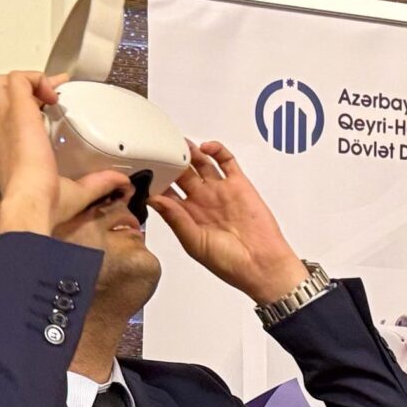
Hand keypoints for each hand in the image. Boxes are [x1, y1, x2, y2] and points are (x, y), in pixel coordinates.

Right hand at [0, 70, 130, 242]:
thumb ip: (98, 183)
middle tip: (52, 95)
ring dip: (29, 80)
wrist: (31, 203)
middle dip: (26, 87)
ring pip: (4, 83)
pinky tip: (53, 92)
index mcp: (12, 150)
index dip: (30, 108)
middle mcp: (5, 133)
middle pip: (1, 95)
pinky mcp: (18, 112)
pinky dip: (36, 77)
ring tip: (52, 92)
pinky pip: (18, 80)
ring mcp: (9, 121)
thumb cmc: (42, 203)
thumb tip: (120, 183)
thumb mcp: (75, 191)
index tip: (53, 107)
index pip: (9, 119)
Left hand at [147, 142, 306, 302]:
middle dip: (169, 161)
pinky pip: (226, 160)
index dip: (155, 182)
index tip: (144, 172)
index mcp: (188, 217)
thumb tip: (156, 201)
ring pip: (201, 163)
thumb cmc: (230, 263)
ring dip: (190, 152)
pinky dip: (216, 150)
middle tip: (160, 149)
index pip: (166, 193)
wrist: (262, 264)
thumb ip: (175, 219)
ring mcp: (220, 191)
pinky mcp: (239, 184)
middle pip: (181, 174)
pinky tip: (206, 147)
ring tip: (179, 142)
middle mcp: (203, 202)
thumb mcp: (194, 243)